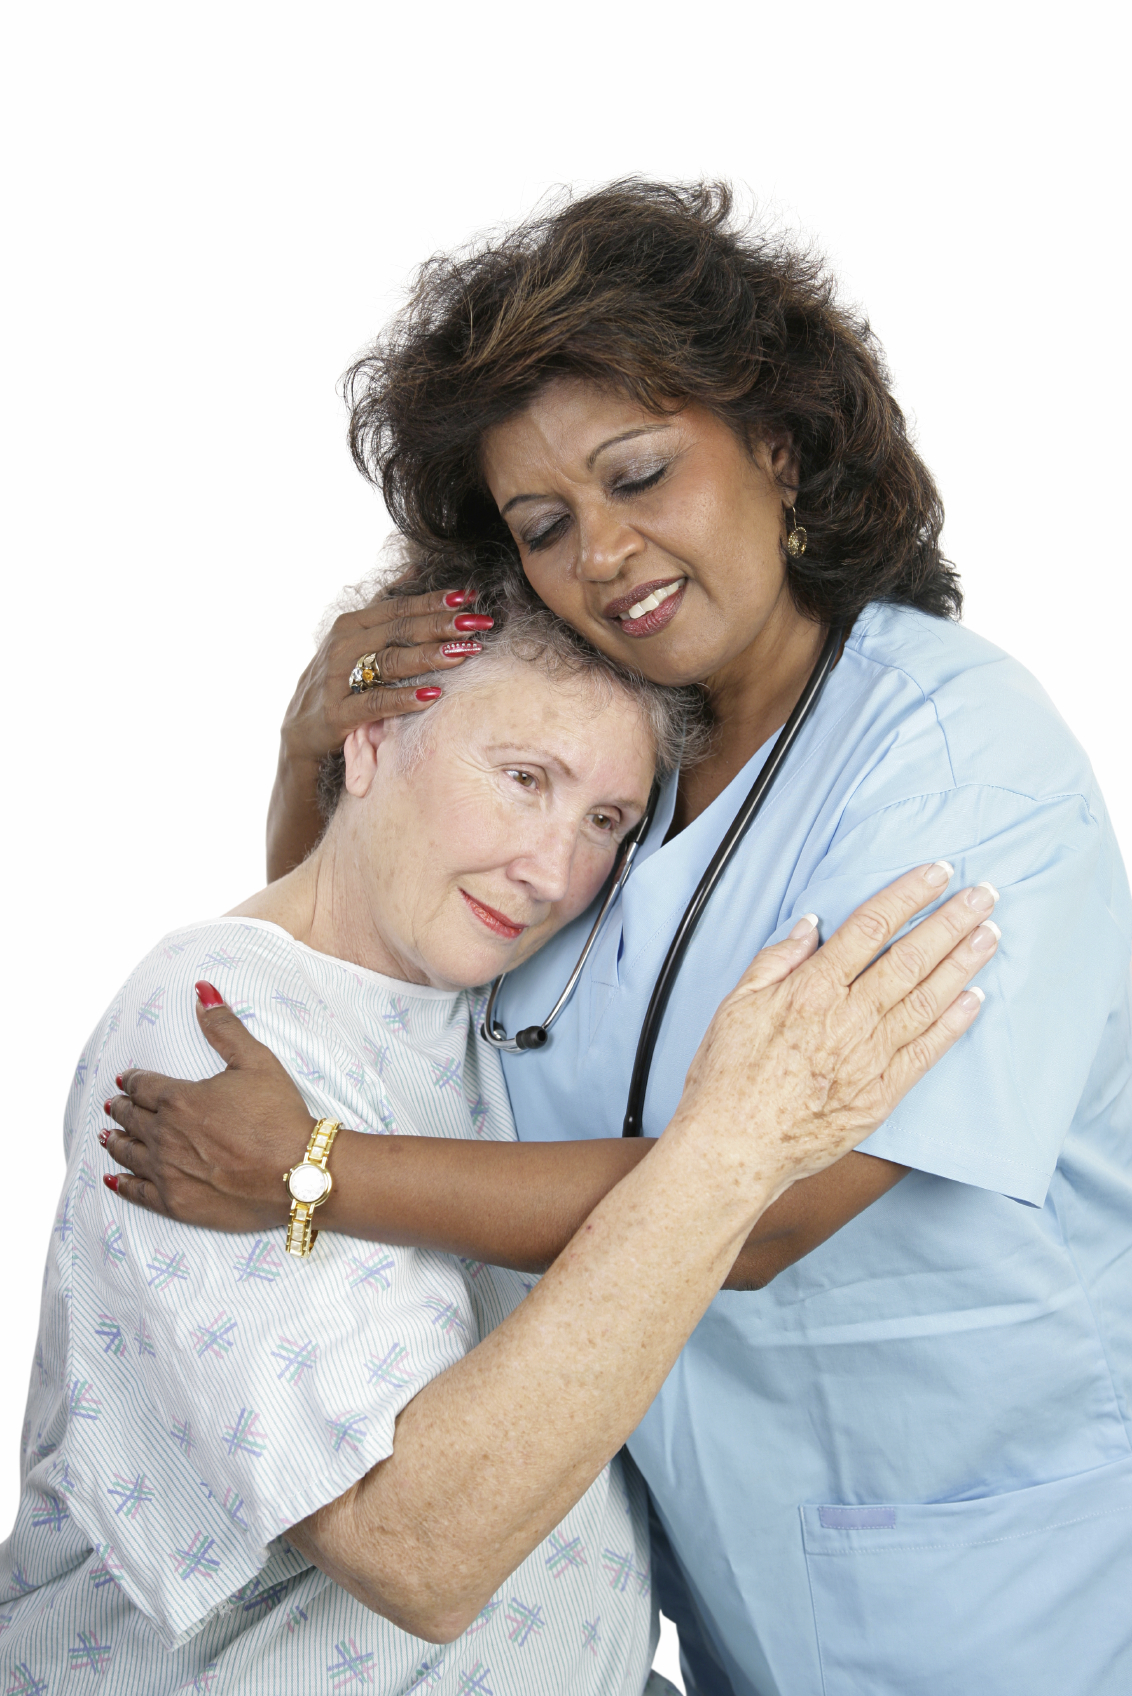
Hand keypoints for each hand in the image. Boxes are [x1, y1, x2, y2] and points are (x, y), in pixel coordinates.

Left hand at [101, 983, 316, 1229]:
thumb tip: (203, 992)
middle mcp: (165, 1134)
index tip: (127, 1079)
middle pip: (132, 1118)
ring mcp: (168, 1171)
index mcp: (180, 1098)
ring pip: (129, 1152)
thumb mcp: (256, 1061)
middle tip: (113, 1104)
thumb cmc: (279, 1116)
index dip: (133, 1080)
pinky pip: (138, 1191)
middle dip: (121, 1108)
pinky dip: (123, 1182)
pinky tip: (114, 1178)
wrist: (297, 1171)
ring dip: (116, 1140)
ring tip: (108, 1135)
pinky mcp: (176, 1202)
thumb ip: (224, 1028)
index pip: (143, 1086)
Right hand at [281, 587, 491, 768]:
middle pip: (398, 630)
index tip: (469, 596)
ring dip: (429, 656)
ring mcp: (338, 679)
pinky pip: (376, 702)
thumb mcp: (356, 637)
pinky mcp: (338, 713)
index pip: (398, 607)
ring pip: (390, 662)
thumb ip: (385, 605)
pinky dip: (405, 697)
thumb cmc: (338, 679)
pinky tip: (433, 695)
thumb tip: (416, 569)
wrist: (302, 729)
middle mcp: (343, 646)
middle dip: (440, 625)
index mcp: (351, 625)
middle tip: (477, 622)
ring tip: (463, 653)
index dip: (433, 601)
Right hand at [671, 863, 998, 1204]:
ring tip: (990, 934)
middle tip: (984, 895)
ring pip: (927, 999)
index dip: (908, 895)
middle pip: (911, 957)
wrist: (734, 1148)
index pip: (870, 927)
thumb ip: (775, 961)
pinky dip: (954, 1023)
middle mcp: (847, 1018)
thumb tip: (810, 927)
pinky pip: (927, 1051)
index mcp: (810, 989)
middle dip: (952, 921)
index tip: (936, 874)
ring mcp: (869, 1057)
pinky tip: (974, 999)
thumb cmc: (727, 1078)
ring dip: (963, 963)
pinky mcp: (881, 1094)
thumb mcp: (735, 1005)